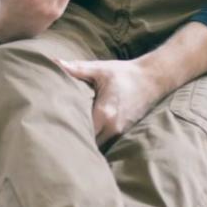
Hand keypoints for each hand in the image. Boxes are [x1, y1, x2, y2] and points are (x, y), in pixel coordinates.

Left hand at [57, 57, 173, 145]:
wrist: (153, 79)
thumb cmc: (124, 73)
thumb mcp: (100, 69)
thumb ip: (77, 68)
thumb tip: (55, 61)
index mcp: (104, 113)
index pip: (81, 131)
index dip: (66, 131)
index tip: (53, 129)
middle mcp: (112, 127)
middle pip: (88, 143)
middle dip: (74, 140)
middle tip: (56, 135)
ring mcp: (119, 132)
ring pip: (98, 145)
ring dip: (85, 142)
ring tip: (68, 136)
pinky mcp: (123, 132)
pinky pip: (106, 142)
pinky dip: (95, 140)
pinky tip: (84, 135)